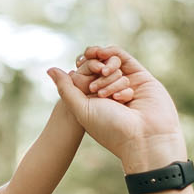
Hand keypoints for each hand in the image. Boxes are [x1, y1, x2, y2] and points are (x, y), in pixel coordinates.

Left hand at [46, 46, 184, 171]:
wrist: (143, 137)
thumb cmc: (110, 128)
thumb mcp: (81, 109)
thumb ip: (66, 89)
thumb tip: (50, 70)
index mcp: (95, 101)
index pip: (84, 75)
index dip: (81, 69)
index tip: (77, 68)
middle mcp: (111, 92)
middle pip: (97, 68)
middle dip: (94, 72)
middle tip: (96, 88)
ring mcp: (127, 84)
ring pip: (111, 64)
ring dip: (107, 73)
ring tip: (109, 93)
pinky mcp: (142, 77)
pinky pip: (125, 59)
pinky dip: (114, 55)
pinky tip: (106, 59)